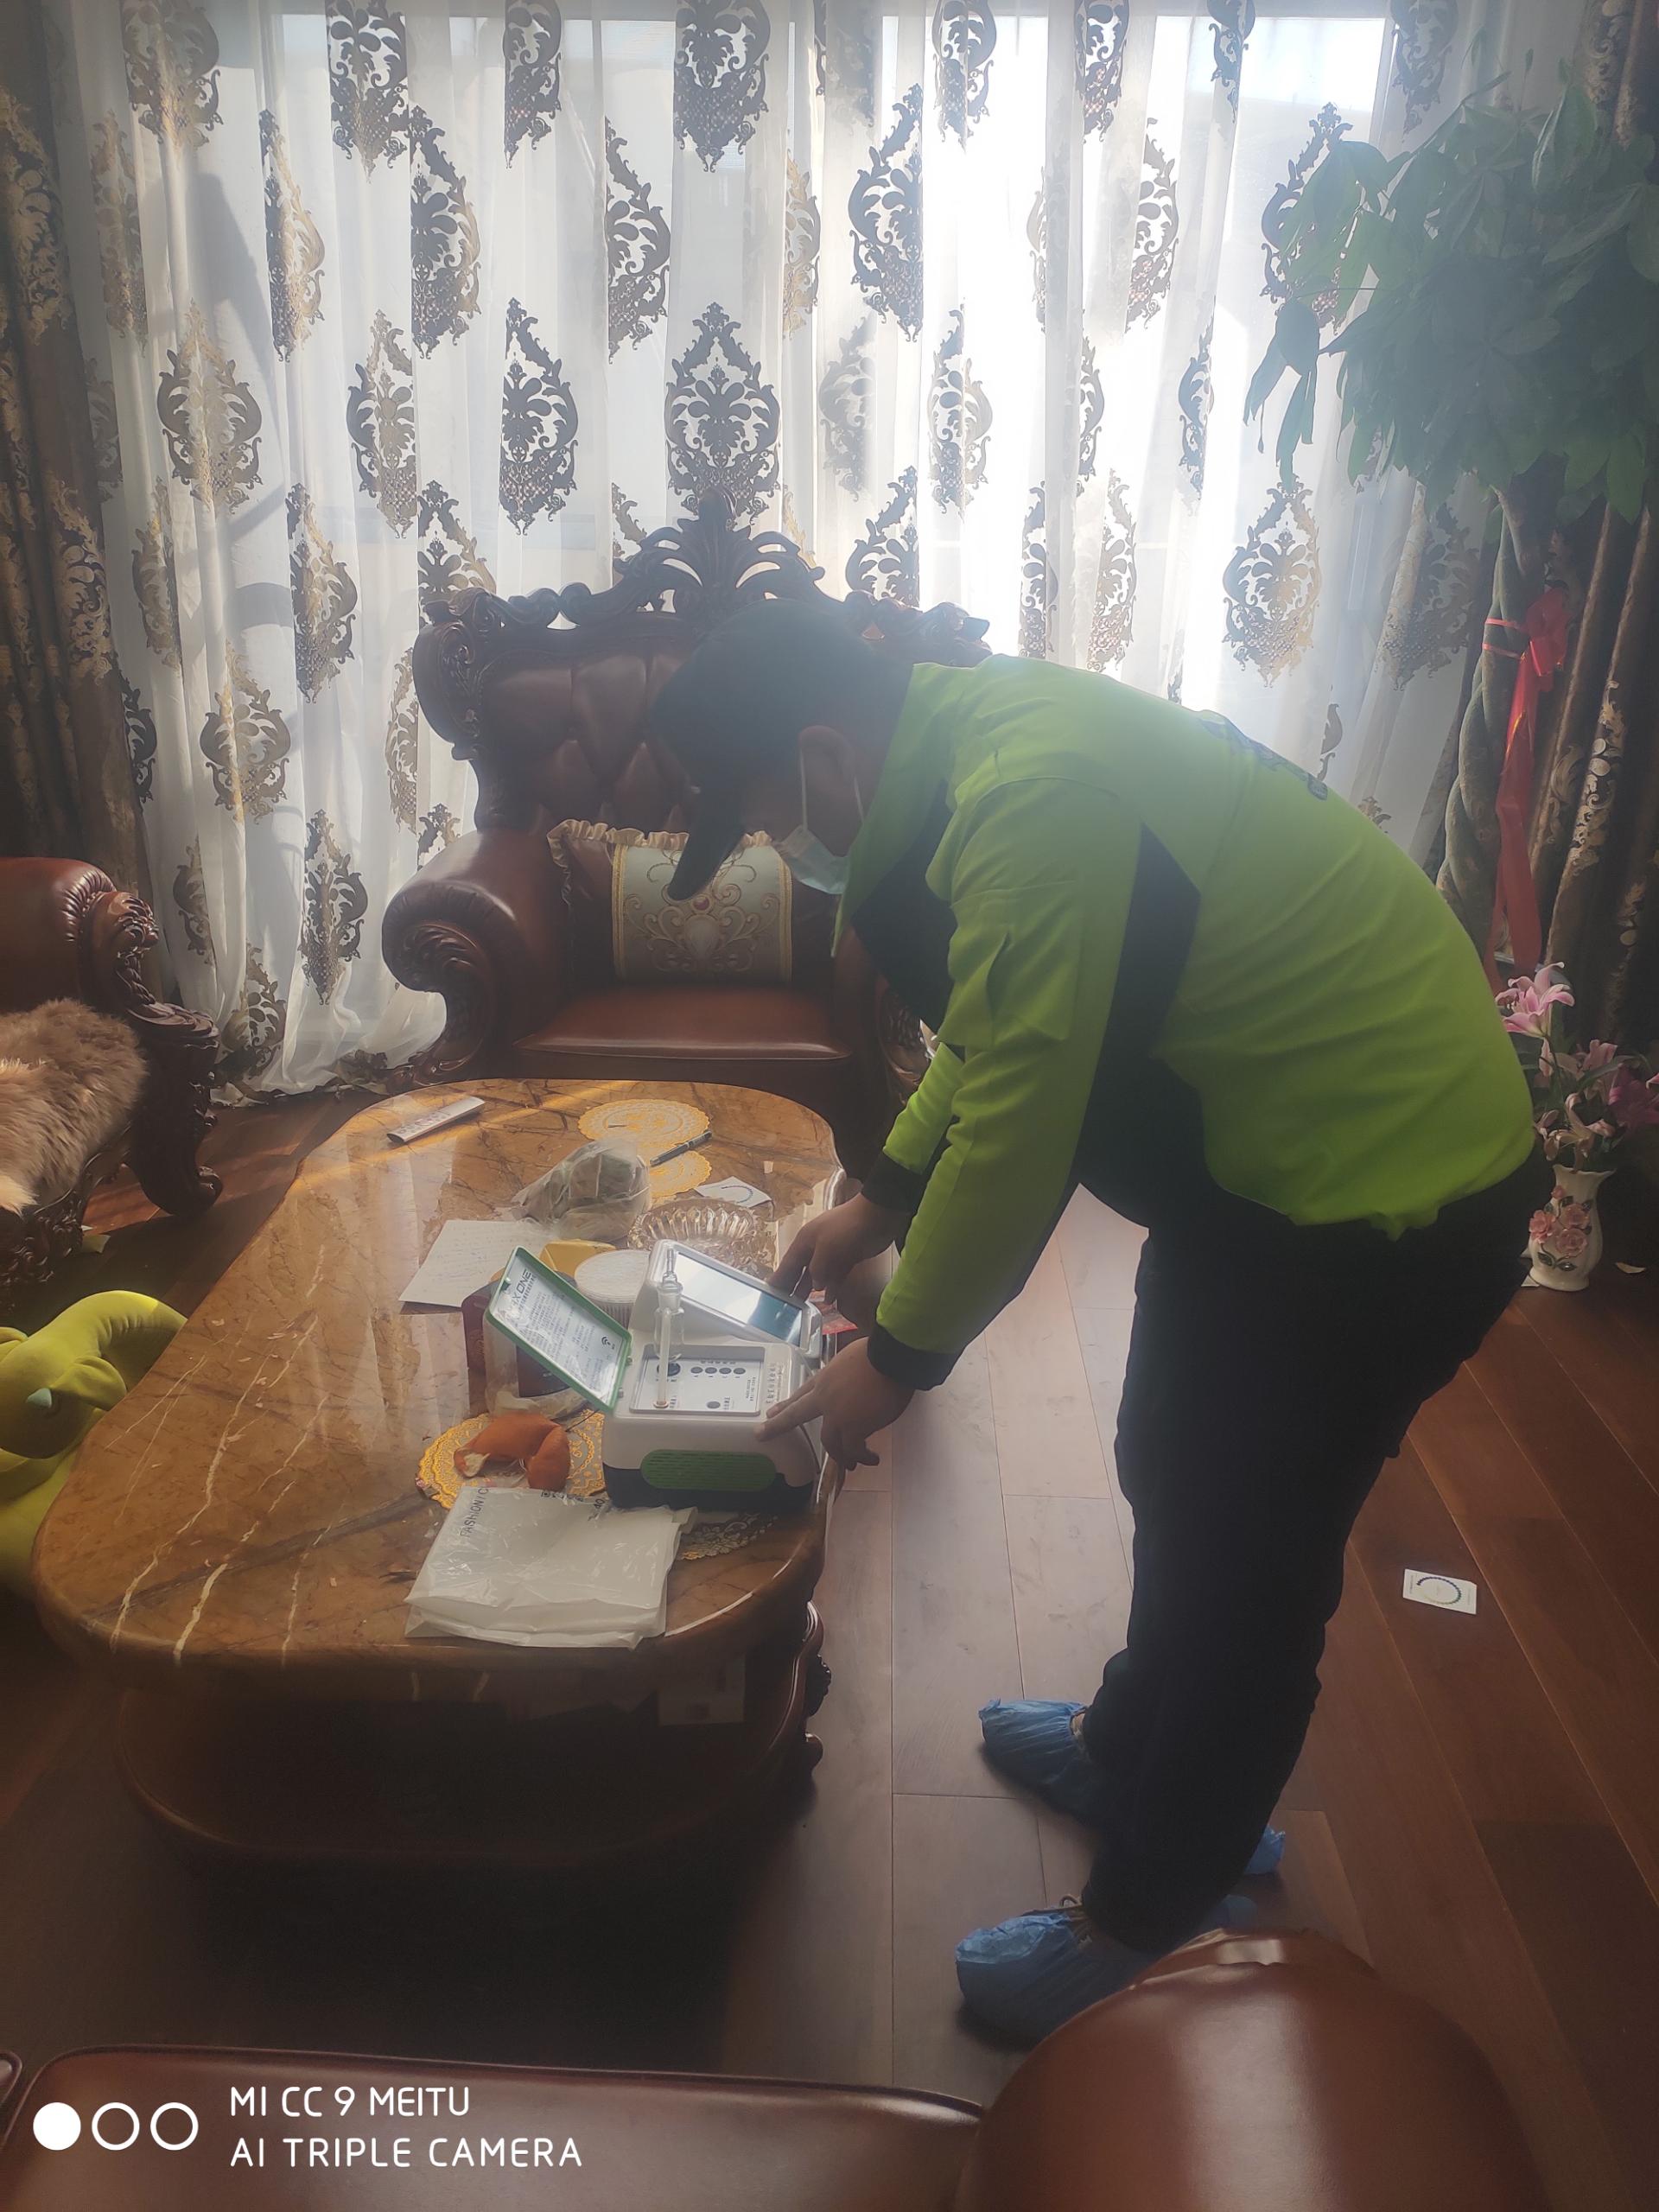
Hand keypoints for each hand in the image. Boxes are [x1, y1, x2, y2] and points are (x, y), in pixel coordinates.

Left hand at [756, 1338, 911, 1470]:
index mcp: (825, 1379)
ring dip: (840, 1455)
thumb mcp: (851, 1358)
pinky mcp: (854, 1428)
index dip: (787, 1404)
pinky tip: (871, 1458)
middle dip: (779, 1425)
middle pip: (797, 1415)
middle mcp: (825, 1398)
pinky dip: (862, 1456)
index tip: (772, 1412)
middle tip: (763, 1433)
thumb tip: (857, 1383)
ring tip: (850, 1465)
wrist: (891, 1356)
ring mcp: (837, 1415)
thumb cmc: (878, 1351)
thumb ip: (846, 1375)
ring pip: (830, 1442)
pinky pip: (854, 1449)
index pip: (802, 1394)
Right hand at [772, 1194, 903, 1306]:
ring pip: (818, 1275)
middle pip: (800, 1271)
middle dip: (793, 1287)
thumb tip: (816, 1285)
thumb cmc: (846, 1229)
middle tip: (785, 1307)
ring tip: (803, 1307)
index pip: (788, 1264)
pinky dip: (832, 1287)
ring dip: (812, 1289)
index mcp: (805, 1242)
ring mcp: (832, 1253)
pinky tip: (829, 1300)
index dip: (779, 1280)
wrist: (877, 1216)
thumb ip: (817, 1269)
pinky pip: (835, 1275)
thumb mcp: (826, 1248)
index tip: (770, 1296)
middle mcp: (815, 1248)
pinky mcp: (848, 1257)